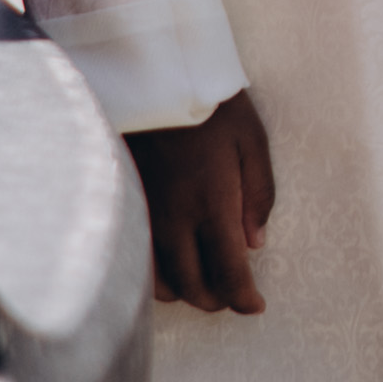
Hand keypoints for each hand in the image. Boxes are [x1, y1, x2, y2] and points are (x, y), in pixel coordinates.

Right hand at [131, 94, 275, 314]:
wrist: (150, 75)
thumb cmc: (210, 104)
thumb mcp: (252, 140)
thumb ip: (259, 196)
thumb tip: (256, 243)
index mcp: (212, 204)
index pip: (229, 274)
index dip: (244, 300)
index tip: (257, 307)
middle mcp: (174, 220)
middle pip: (194, 287)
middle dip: (217, 299)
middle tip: (234, 294)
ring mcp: (143, 216)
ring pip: (161, 282)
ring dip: (186, 289)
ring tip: (204, 280)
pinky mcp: (123, 207)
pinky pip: (137, 261)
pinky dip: (156, 275)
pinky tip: (170, 264)